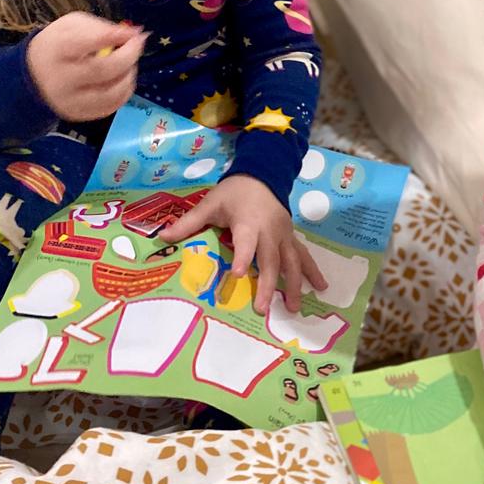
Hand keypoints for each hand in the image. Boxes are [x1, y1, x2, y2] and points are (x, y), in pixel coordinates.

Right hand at [28, 13, 145, 121]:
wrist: (32, 75)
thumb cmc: (58, 45)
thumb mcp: (72, 26)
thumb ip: (101, 28)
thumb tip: (133, 34)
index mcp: (58, 50)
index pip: (86, 43)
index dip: (113, 37)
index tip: (132, 33)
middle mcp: (61, 78)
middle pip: (103, 70)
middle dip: (128, 56)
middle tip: (137, 45)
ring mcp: (69, 100)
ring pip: (111, 93)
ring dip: (128, 76)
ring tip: (128, 63)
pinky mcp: (77, 114)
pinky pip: (111, 106)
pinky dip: (124, 91)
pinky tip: (121, 79)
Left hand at [159, 174, 326, 313]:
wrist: (263, 174)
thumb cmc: (234, 192)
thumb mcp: (210, 204)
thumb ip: (189, 223)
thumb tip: (162, 237)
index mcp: (249, 222)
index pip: (246, 242)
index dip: (243, 257)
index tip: (237, 275)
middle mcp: (270, 232)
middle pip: (271, 261)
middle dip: (267, 285)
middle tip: (261, 309)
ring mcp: (284, 236)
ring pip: (291, 263)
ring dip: (293, 285)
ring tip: (293, 308)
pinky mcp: (291, 238)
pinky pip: (303, 256)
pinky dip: (312, 272)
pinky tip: (321, 287)